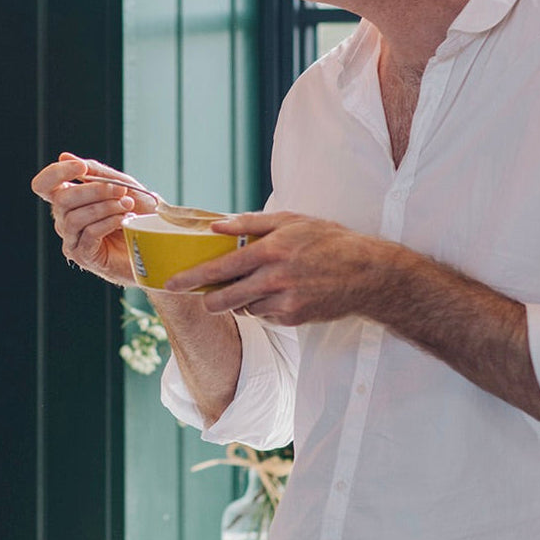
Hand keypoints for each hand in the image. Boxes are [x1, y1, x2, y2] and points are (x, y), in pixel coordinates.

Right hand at [30, 152, 156, 284]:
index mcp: (69, 200)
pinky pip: (88, 234)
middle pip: (62, 200)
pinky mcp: (84, 256)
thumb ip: (95, 172)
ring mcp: (72, 240)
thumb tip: (64, 156)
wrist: (158, 240)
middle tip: (121, 191)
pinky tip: (124, 221)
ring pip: (74, 218)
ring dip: (105, 208)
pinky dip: (108, 223)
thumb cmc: (138, 214)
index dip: (56, 173)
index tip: (81, 168)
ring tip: (126, 206)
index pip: (44, 186)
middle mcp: (65, 220)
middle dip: (94, 190)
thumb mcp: (120, 185)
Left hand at [164, 211, 387, 324]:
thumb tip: (215, 226)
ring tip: (258, 284)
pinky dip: (263, 307)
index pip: (220, 268)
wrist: (368, 273)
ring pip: (244, 308)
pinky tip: (278, 293)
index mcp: (270, 251)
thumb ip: (249, 223)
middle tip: (203, 296)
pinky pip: (265, 316)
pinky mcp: (294, 318)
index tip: (171, 284)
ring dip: (240, 301)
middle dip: (209, 299)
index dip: (192, 278)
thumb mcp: (290, 220)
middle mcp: (275, 279)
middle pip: (224, 299)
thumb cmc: (328, 240)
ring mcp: (285, 302)